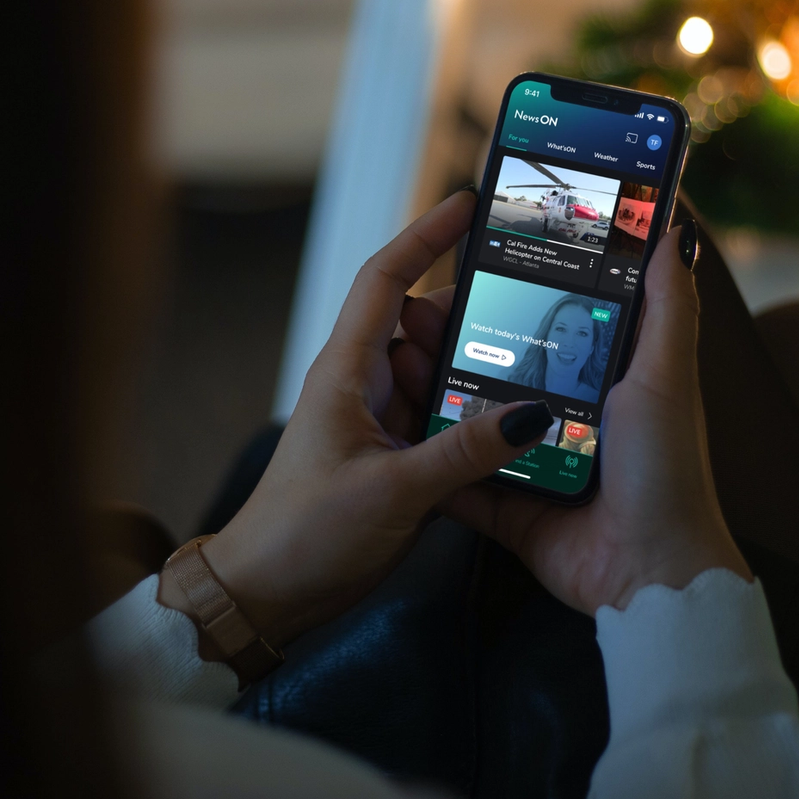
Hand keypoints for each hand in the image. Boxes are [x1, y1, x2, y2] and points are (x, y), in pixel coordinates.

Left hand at [174, 191, 557, 647]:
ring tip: (532, 364)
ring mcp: (376, 421)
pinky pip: (440, 417)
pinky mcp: (391, 458)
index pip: (386, 279)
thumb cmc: (306, 535)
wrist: (265, 595)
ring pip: (436, 372)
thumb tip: (531, 414)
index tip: (468, 204)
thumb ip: (465, 452)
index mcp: (346, 371)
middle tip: (529, 309)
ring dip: (475, 369)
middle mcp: (361, 385)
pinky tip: (512, 425)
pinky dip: (471, 414)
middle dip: (471, 313)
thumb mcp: (394, 491)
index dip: (425, 235)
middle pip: (422, 322)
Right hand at [430, 227, 750, 614]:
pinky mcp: (508, 507)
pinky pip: (459, 480)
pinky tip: (392, 427)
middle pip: (497, 365)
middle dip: (453, 338)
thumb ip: (668, 305)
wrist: (647, 574)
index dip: (508, 293)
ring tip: (396, 359)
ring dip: (431, 391)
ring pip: (469, 418)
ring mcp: (532, 463)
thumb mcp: (667, 376)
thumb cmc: (667, 473)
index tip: (467, 264)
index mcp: (603, 380)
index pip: (548, 321)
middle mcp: (565, 417)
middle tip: (415, 313)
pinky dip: (428, 460)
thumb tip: (673, 229)